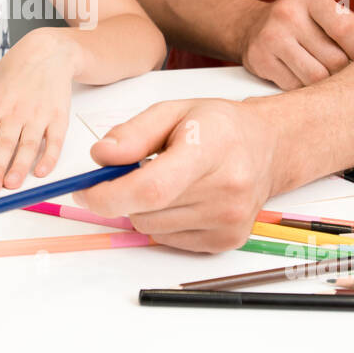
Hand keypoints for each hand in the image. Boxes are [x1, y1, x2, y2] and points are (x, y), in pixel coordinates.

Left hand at [0, 29, 79, 191]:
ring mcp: (38, 114)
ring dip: (20, 166)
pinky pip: (54, 141)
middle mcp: (15, 110)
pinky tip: (41, 171)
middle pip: (4, 144)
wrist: (49, 52)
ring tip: (12, 184)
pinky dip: (49, 157)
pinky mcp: (58, 117)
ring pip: (28, 145)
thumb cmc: (15, 71)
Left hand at [73, 97, 281, 251]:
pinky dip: (163, 221)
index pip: (151, 188)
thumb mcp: (172, 111)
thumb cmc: (218, 126)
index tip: (85, 192)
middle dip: (123, 195)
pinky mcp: (227, 240)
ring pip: (151, 228)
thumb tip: (99, 158)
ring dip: (145, 208)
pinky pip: (169, 240)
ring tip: (169, 180)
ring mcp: (229, 220)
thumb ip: (132, 134)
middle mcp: (226, 189)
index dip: (109, 196)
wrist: (268, 147)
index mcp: (211, 148)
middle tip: (134, 171)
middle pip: (146, 211)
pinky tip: (184, 198)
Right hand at [237, 0, 353, 88]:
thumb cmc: (303, 22)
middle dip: (347, 72)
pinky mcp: (259, 59)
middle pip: (334, 58)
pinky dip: (306, 89)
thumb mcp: (329, 13)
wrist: (252, 27)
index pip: (345, 29)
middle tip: (350, 76)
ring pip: (315, 77)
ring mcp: (270, 37)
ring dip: (327, 84)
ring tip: (331, 80)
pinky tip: (305, 81)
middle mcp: (287, 13)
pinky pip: (294, 86)